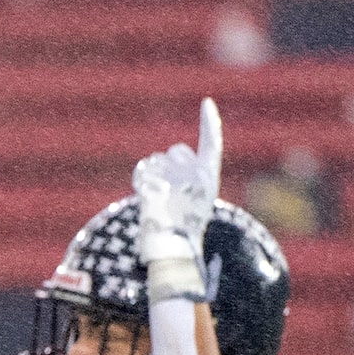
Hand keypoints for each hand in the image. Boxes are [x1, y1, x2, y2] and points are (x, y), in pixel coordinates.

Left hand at [132, 97, 222, 276]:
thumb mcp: (195, 201)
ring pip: (156, 160)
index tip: (207, 103)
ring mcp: (174, 180)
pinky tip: (147, 197)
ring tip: (159, 199)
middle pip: (176, 151)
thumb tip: (172, 155)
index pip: (212, 145)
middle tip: (169, 189)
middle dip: (169, 162)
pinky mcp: (154, 185)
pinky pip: (143, 170)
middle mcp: (195, 176)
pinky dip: (141, 181)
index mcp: (209, 180)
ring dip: (154, 174)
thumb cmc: (183, 228)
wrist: (171, 250)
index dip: (210, 124)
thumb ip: (189, 177)